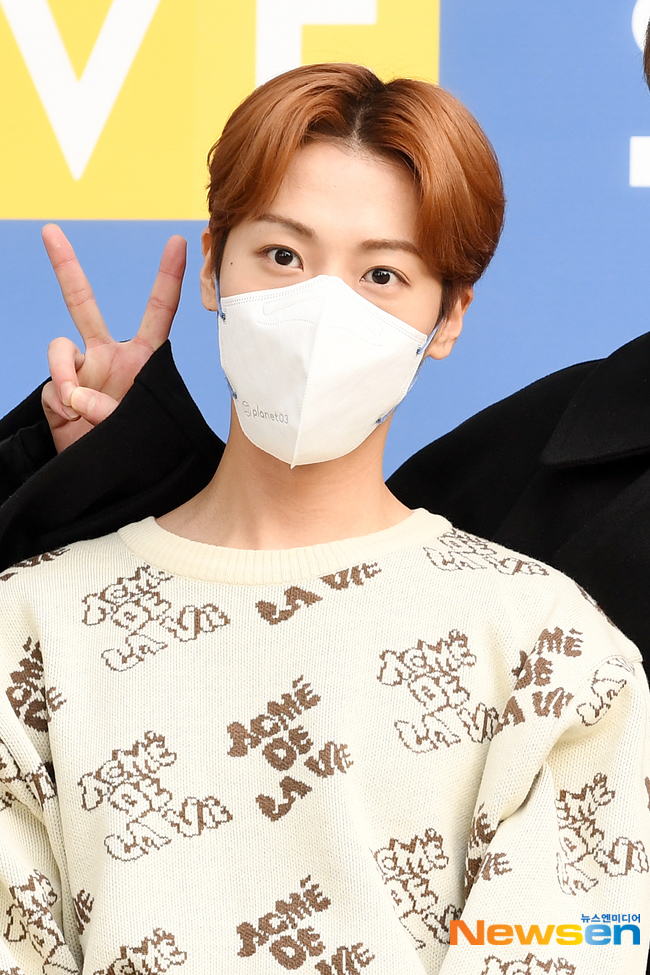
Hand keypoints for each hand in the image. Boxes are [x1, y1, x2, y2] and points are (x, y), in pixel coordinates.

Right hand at [40, 224, 186, 452]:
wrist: (113, 474)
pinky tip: (73, 417)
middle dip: (66, 266)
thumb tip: (73, 394)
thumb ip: (109, 408)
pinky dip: (62, 400)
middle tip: (50, 230)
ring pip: (58, 347)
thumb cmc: (142, 446)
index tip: (178, 241)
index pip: (159, 310)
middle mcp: (109, 356)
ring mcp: (81, 371)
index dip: (168, 276)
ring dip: (65, 373)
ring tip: (79, 407)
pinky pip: (53, 384)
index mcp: (144, 356)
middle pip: (82, 303)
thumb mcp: (142, 424)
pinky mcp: (58, 391)